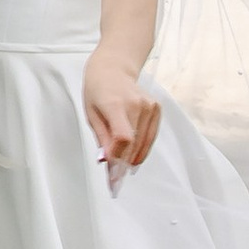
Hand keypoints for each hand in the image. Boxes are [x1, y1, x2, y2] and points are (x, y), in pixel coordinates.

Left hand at [81, 53, 160, 186]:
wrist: (113, 68)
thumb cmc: (98, 89)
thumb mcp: (91, 113)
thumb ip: (102, 137)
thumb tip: (107, 160)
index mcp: (116, 103)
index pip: (123, 137)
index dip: (118, 157)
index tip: (111, 172)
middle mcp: (136, 104)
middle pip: (134, 143)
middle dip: (123, 164)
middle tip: (115, 179)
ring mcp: (149, 106)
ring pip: (144, 143)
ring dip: (133, 159)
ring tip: (122, 170)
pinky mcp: (156, 109)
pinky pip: (151, 136)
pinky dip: (142, 149)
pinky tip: (133, 157)